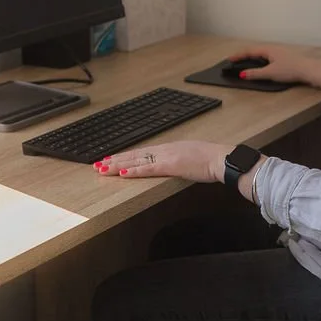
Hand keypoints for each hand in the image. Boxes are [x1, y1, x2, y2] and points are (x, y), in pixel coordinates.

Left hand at [94, 139, 226, 182]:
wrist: (221, 159)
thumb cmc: (213, 160)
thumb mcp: (194, 158)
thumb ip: (183, 160)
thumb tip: (180, 164)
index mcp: (170, 148)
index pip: (143, 152)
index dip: (126, 155)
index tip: (113, 158)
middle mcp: (164, 149)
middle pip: (135, 154)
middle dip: (115, 159)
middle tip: (99, 163)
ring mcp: (166, 156)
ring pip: (136, 160)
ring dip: (117, 164)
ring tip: (102, 168)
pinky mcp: (169, 165)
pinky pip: (147, 168)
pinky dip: (133, 170)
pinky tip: (121, 173)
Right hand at [226, 42, 307, 84]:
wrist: (308, 70)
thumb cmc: (290, 70)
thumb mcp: (270, 73)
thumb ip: (255, 74)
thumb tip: (243, 74)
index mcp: (268, 49)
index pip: (249, 51)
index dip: (238, 55)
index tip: (229, 59)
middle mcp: (273, 48)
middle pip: (255, 50)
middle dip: (244, 55)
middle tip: (235, 60)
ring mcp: (279, 52)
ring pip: (262, 53)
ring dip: (252, 57)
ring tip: (245, 62)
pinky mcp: (284, 58)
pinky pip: (268, 57)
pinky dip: (260, 60)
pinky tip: (261, 65)